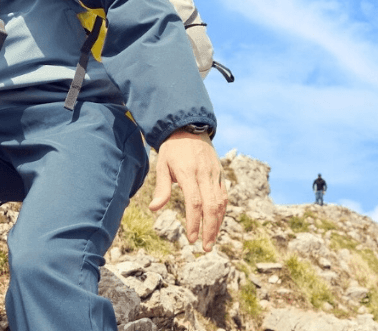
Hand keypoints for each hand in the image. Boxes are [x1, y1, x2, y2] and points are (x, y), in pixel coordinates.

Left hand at [149, 130, 226, 251]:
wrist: (190, 128)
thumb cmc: (172, 149)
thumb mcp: (162, 165)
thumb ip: (162, 187)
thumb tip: (154, 209)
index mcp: (188, 172)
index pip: (194, 202)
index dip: (194, 222)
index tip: (191, 239)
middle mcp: (204, 174)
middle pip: (211, 206)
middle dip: (209, 229)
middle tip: (204, 248)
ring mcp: (215, 174)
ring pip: (221, 203)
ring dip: (217, 225)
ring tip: (210, 241)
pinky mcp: (220, 175)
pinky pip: (224, 197)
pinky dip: (222, 213)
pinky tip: (216, 225)